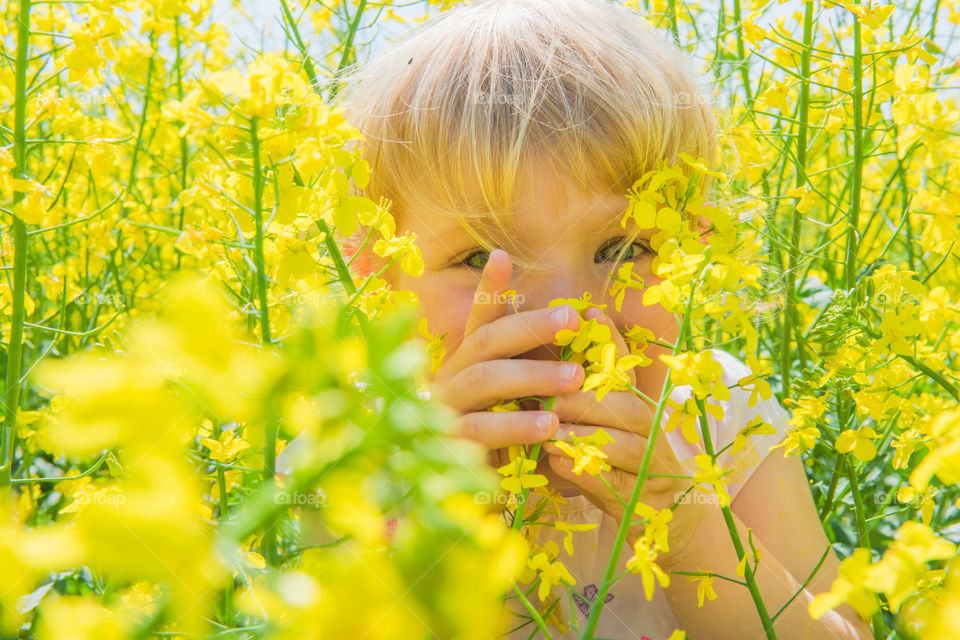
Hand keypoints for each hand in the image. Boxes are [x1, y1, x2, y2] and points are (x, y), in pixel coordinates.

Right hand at [425, 249, 584, 471]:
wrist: (460, 496)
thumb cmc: (495, 439)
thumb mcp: (513, 399)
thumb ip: (526, 360)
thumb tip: (549, 310)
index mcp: (464, 362)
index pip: (477, 319)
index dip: (488, 289)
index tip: (503, 256)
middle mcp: (450, 379)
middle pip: (486, 343)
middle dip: (529, 327)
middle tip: (573, 319)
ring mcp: (445, 411)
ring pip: (485, 382)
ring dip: (532, 376)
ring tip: (575, 378)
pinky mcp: (450, 447)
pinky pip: (481, 431)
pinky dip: (516, 426)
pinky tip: (550, 428)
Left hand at [541, 306, 703, 562]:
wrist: (663, 523)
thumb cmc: (616, 467)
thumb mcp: (600, 428)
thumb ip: (580, 397)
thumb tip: (543, 361)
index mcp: (636, 407)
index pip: (627, 368)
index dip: (611, 340)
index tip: (591, 312)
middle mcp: (650, 431)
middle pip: (624, 406)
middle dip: (584, 398)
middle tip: (547, 395)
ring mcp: (652, 467)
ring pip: (624, 443)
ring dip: (584, 435)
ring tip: (550, 430)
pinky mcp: (645, 503)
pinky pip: (617, 484)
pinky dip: (587, 473)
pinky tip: (559, 465)